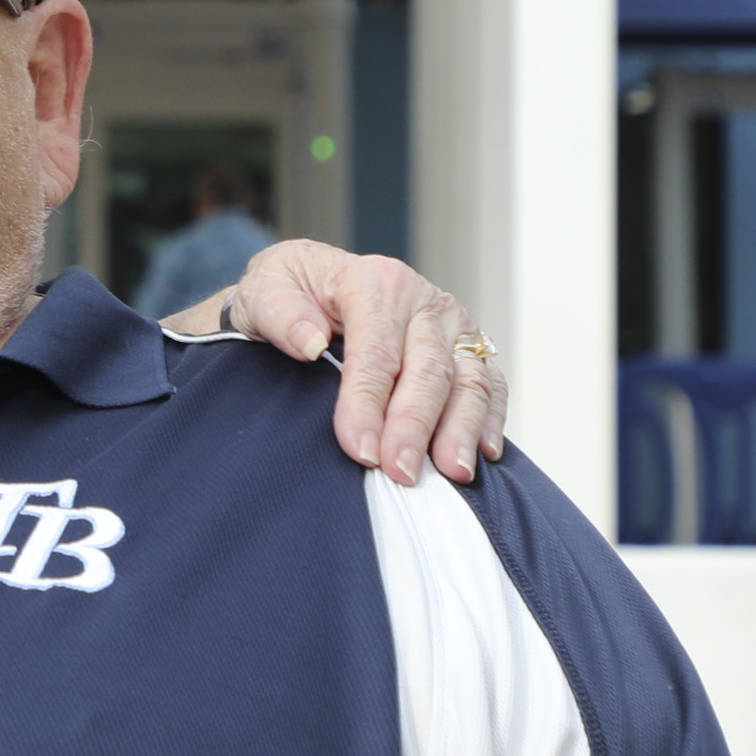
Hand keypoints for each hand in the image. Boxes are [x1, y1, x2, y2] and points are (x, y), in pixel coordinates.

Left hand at [177, 242, 506, 485]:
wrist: (308, 287)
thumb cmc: (288, 293)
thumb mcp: (264, 289)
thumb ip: (280, 312)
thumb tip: (309, 341)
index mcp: (372, 282)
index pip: (376, 350)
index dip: (368, 403)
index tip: (360, 448)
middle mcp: (420, 300)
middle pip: (427, 369)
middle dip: (414, 426)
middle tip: (401, 473)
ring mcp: (449, 325)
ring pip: (468, 378)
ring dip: (462, 429)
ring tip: (452, 472)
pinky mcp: (467, 347)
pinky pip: (490, 384)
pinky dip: (490, 419)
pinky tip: (483, 453)